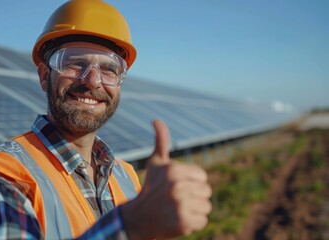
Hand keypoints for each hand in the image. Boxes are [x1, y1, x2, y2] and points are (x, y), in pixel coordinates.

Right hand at [121, 120, 211, 238]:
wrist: (139, 217)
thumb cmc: (151, 187)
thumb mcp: (156, 163)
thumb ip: (161, 141)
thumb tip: (156, 120)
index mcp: (174, 171)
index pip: (203, 177)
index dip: (192, 182)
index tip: (177, 186)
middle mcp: (177, 187)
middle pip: (206, 192)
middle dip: (194, 197)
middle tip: (176, 199)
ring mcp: (180, 206)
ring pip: (206, 207)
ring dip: (194, 210)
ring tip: (177, 209)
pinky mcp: (184, 223)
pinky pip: (202, 221)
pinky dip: (192, 223)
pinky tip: (177, 220)